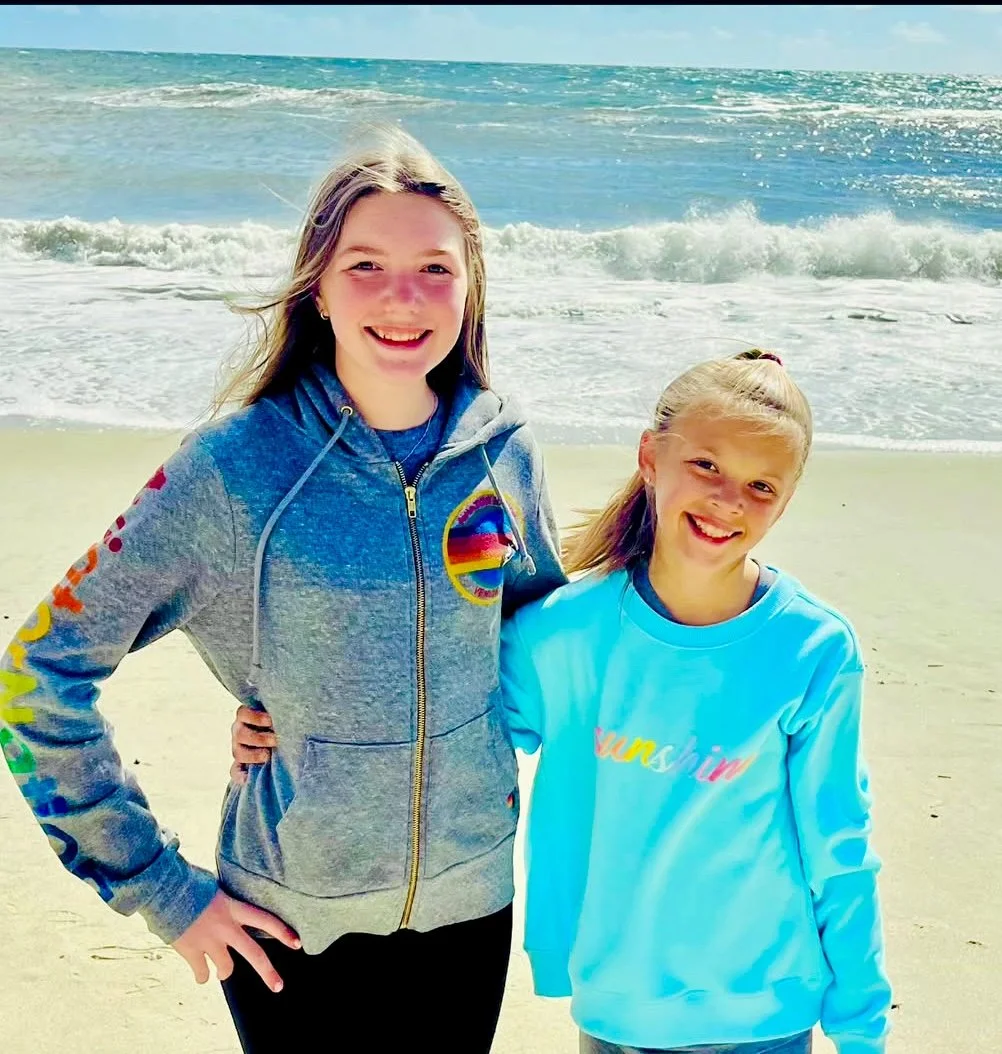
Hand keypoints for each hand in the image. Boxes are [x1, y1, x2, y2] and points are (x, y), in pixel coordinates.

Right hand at [172, 890, 299, 991]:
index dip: (282, 932)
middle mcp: (225, 926)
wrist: (163, 889)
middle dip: (268, 972)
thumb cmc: (188, 883)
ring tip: (221, 972)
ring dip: (224, 972)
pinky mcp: (190, 951)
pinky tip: (201, 976)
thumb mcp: (215, 889)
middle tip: (278, 986)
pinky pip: (202, 973)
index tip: (297, 942)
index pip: (265, 920)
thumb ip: (226, 903)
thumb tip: (229, 909)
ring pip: (226, 968)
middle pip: (254, 953)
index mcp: (233, 907)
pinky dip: (202, 976)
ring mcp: (208, 941)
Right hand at [230, 705, 277, 784]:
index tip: (270, 721)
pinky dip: (240, 775)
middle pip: (240, 734)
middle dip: (259, 738)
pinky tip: (247, 778)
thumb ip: (279, 717)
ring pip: (238, 752)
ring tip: (267, 756)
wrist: (280, 741)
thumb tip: (290, 717)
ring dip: (253, 755)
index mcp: (245, 716)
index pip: (243, 713)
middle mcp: (239, 731)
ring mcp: (238, 748)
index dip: (255, 717)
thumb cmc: (281, 724)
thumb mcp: (278, 719)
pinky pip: (235, 771)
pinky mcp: (239, 765)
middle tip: (275, 740)